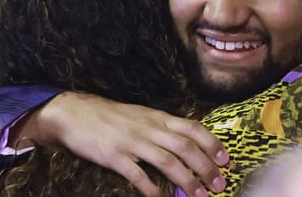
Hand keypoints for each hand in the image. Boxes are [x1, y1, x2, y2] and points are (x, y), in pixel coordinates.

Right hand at [37, 92, 228, 195]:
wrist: (76, 112)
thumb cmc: (112, 116)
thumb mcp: (143, 115)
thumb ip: (163, 128)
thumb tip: (188, 145)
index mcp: (159, 118)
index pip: (193, 129)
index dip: (212, 144)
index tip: (226, 160)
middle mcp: (150, 129)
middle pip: (186, 148)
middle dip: (206, 167)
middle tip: (219, 185)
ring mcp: (133, 142)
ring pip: (168, 162)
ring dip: (187, 181)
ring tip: (199, 196)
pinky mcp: (115, 156)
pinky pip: (137, 175)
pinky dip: (151, 189)